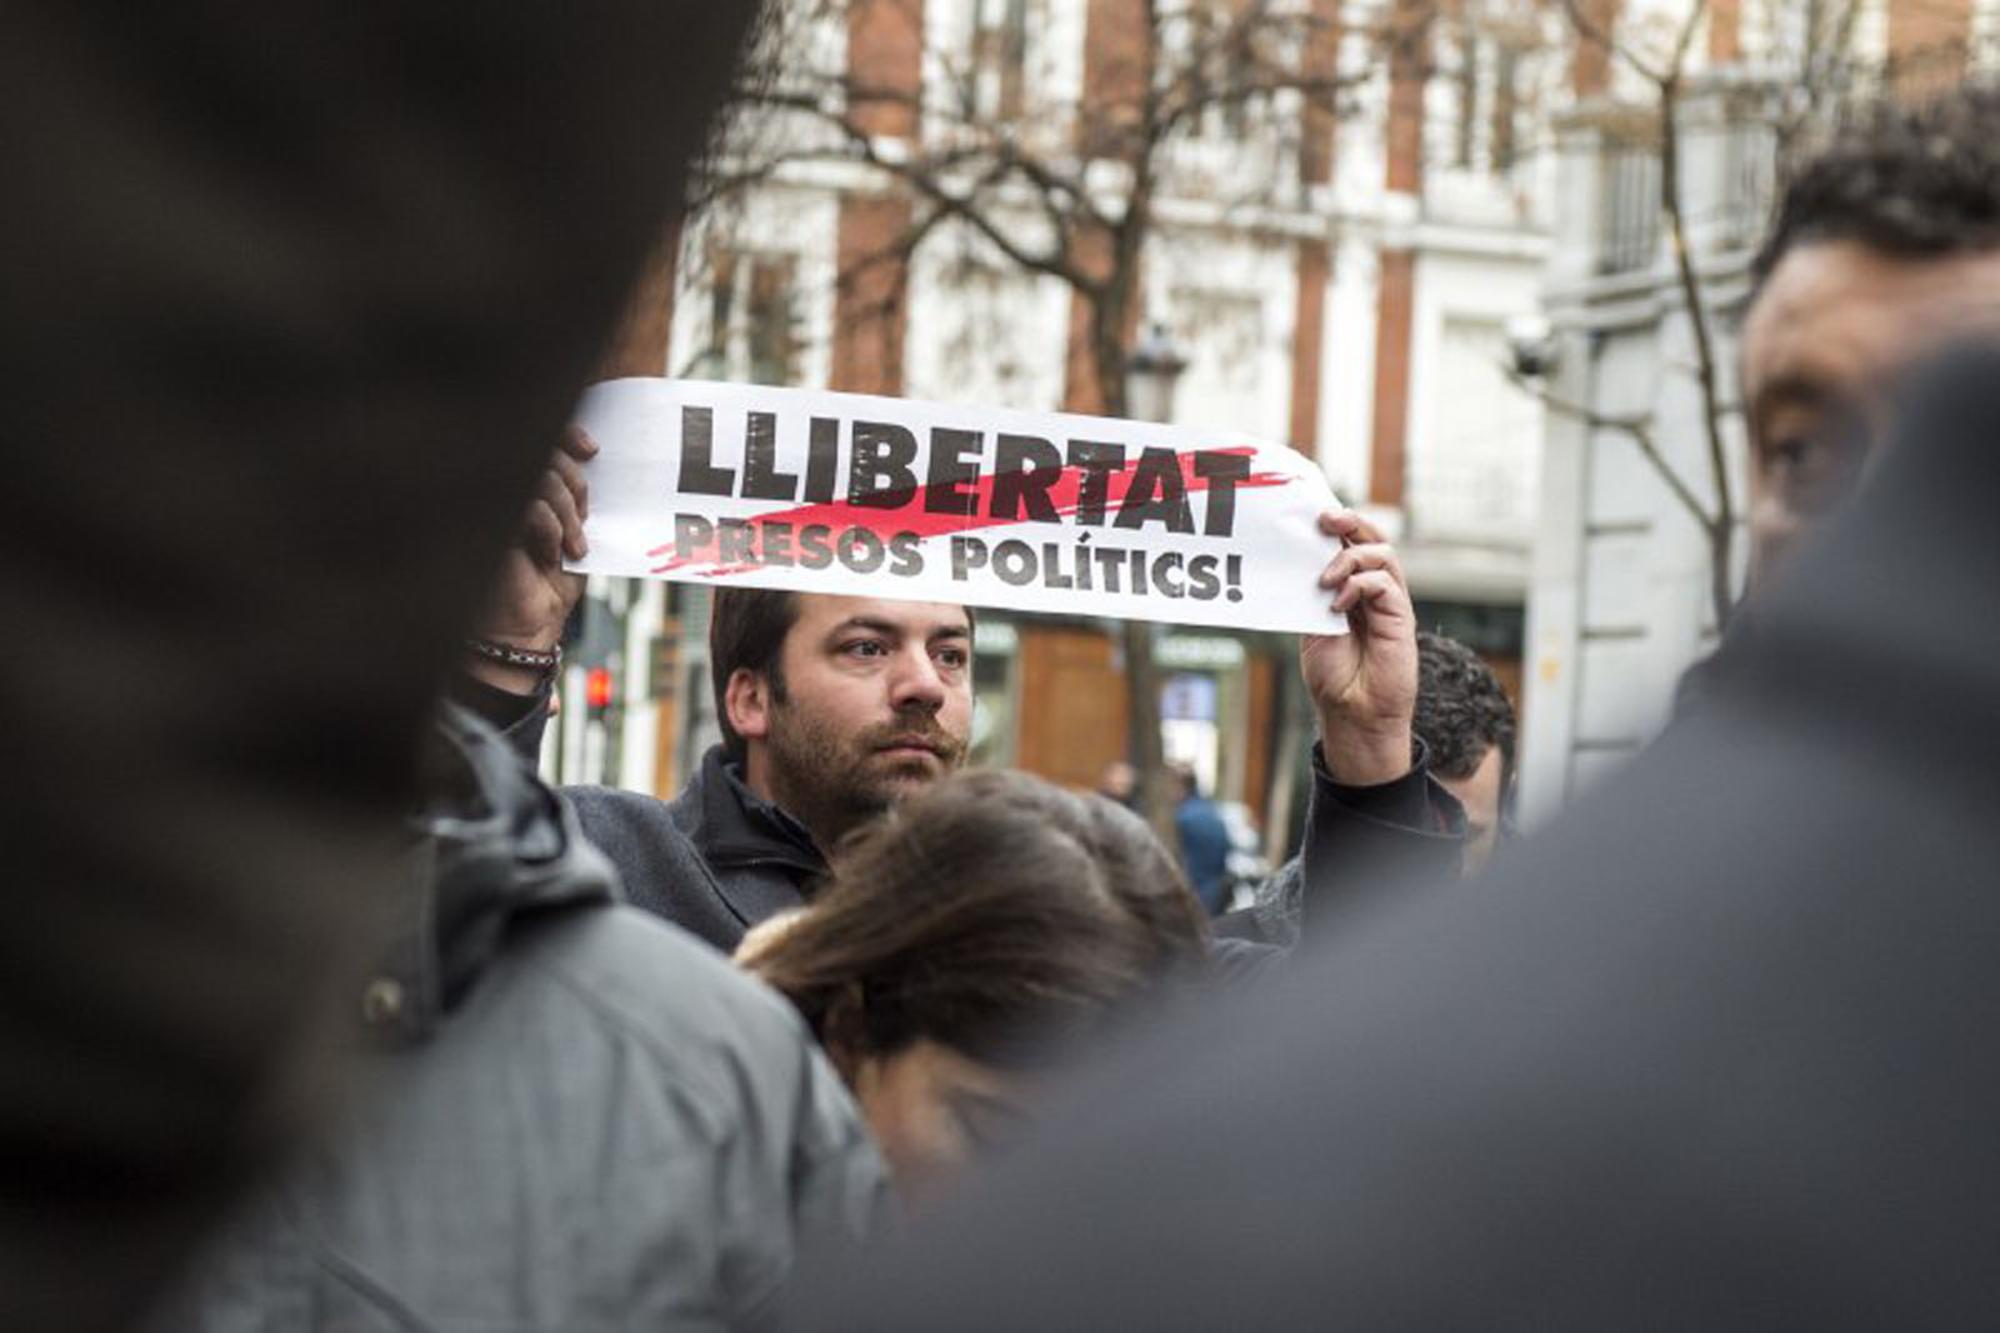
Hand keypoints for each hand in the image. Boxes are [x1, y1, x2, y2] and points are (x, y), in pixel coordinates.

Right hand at [469, 425, 594, 693]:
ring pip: (541, 478)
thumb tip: (588, 454)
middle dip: (574, 484)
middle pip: (544, 451)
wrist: (526, 628)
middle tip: (584, 519)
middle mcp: (502, 489)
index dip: (567, 434)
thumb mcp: (569, 530)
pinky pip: (530, 507)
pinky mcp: (488, 526)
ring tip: (572, 548)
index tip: (591, 450)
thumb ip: (572, 495)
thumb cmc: (547, 583)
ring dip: (568, 514)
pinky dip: (551, 529)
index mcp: (520, 484)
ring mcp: (491, 505)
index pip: (541, 437)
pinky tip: (551, 556)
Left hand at [1300, 508, 1417, 785]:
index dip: (1338, 526)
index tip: (1311, 515)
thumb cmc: (1333, 676)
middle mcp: (1375, 591)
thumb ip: (1312, 594)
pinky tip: (1337, 603)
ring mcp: (1390, 603)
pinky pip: (1386, 583)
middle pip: (1373, 540)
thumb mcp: (1312, 626)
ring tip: (1325, 579)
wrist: (1353, 714)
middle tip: (1325, 519)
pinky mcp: (1401, 618)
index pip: (1351, 545)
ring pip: (1383, 554)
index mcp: (1353, 590)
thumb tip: (1299, 558)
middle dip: (1350, 523)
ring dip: (1350, 557)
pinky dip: (1359, 584)